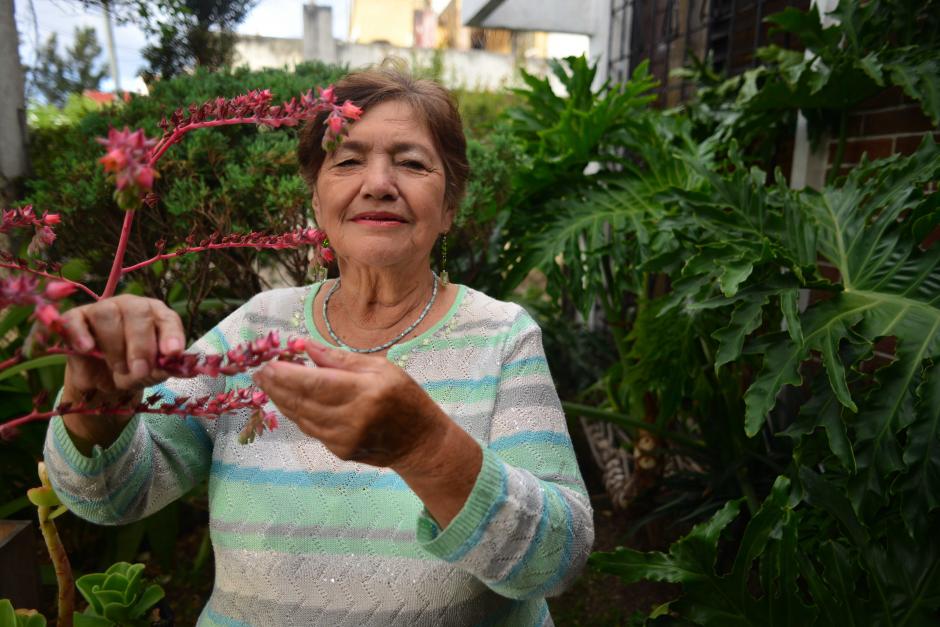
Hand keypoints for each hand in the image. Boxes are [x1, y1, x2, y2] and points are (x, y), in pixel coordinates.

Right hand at [60, 294, 184, 395]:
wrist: (101, 379)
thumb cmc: (133, 369)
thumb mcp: (151, 373)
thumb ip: (164, 368)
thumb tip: (182, 368)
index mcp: (156, 316)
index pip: (168, 318)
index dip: (171, 334)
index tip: (172, 353)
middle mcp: (131, 306)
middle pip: (138, 313)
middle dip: (141, 346)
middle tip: (140, 370)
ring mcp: (102, 309)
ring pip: (107, 314)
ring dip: (115, 346)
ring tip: (119, 368)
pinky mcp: (75, 319)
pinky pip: (75, 320)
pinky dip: (80, 334)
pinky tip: (87, 349)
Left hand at [254, 341, 482, 526]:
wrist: (420, 442)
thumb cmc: (404, 397)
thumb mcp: (380, 367)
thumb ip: (340, 360)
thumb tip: (305, 347)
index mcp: (365, 392)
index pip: (315, 383)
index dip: (286, 374)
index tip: (267, 363)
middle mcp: (352, 419)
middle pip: (301, 401)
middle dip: (276, 385)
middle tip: (258, 371)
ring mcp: (344, 439)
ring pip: (301, 417)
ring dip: (281, 399)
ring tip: (267, 382)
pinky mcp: (339, 451)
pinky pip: (310, 428)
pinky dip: (297, 412)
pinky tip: (289, 399)